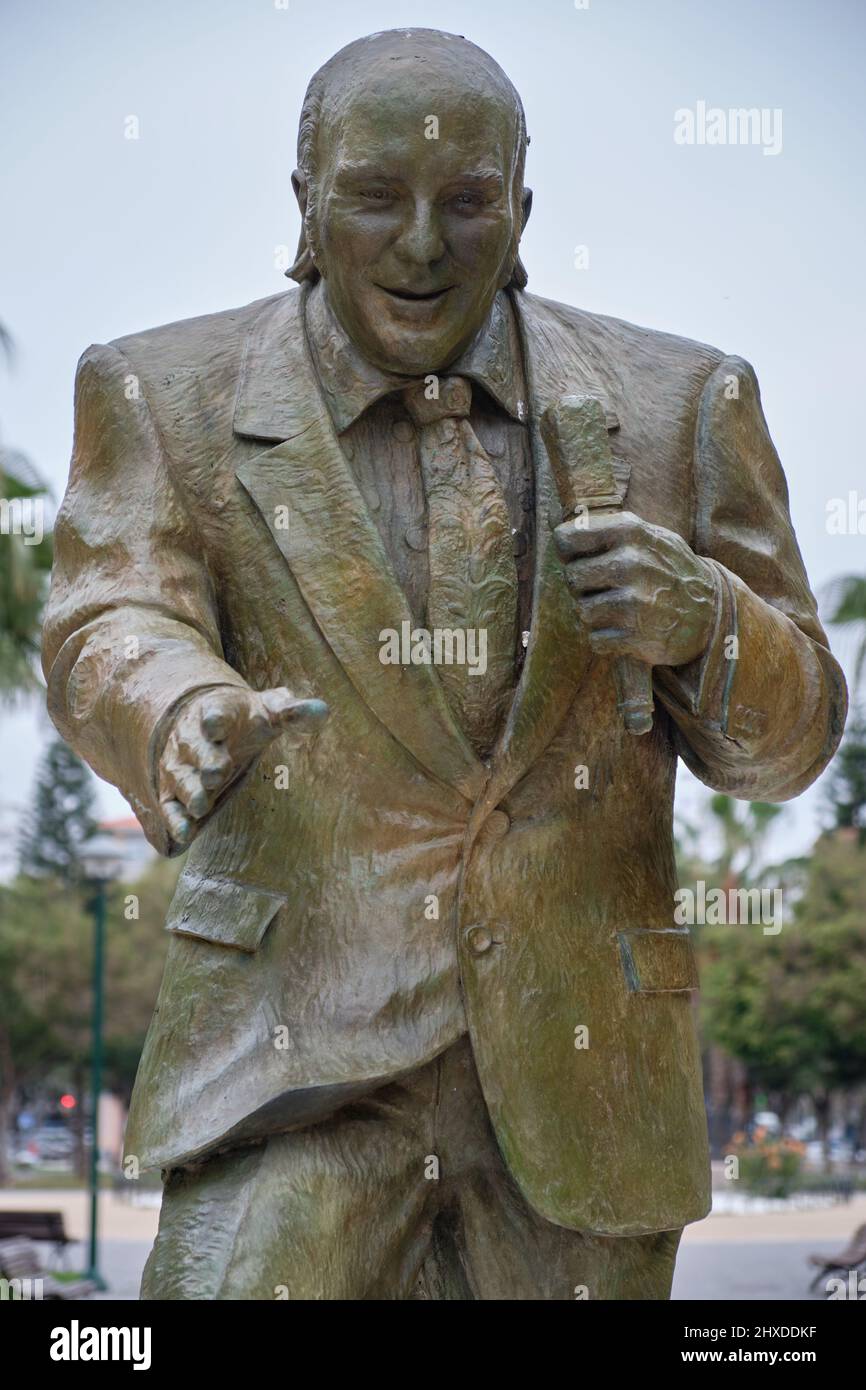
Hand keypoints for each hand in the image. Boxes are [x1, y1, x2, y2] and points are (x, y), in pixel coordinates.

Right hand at [158, 686, 328, 847]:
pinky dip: (175, 821)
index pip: (215, 713)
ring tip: (201, 806)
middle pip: (196, 748)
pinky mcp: (174, 792)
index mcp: (218, 713)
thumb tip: (321, 711)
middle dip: (206, 760)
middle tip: (217, 773)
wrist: (205, 725)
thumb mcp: (269, 711)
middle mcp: (193, 739)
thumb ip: (293, 713)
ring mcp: (181, 766)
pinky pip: (170, 807)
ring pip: (181, 779)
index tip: (216, 724)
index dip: (215, 719)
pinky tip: (185, 835)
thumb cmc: (246, 719)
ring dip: (190, 792)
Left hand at [553, 511, 717, 668]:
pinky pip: (595, 639)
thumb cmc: (671, 570)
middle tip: (604, 589)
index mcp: (630, 532)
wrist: (712, 611)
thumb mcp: (651, 536)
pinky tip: (624, 630)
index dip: (568, 553)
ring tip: (618, 609)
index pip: (567, 538)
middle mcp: (630, 562)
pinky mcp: (635, 633)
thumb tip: (560, 531)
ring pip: (582, 611)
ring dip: (595, 614)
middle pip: (572, 578)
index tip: (579, 559)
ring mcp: (634, 600)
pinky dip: (605, 639)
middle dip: (583, 587)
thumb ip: (611, 530)